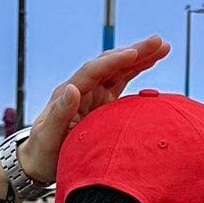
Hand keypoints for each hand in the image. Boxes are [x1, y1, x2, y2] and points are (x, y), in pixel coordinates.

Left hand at [17, 34, 170, 183]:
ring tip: (163, 47)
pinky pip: (121, 82)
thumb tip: (72, 88)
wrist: (40, 161)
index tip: (133, 53)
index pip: (94, 71)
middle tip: (159, 41)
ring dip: (140, 57)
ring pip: (119, 70)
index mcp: (69, 92)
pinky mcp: (102, 104)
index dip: (114, 61)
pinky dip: (136, 71)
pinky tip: (151, 63)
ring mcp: (94, 95)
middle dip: (134, 51)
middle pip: (110, 63)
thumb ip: (59, 114)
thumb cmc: (42, 152)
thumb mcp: (48, 136)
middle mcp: (83, 88)